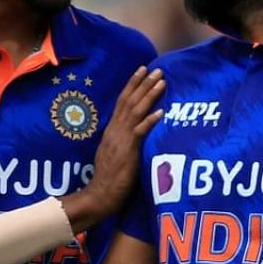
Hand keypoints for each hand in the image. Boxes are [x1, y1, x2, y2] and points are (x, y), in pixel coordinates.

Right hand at [64, 66, 163, 230]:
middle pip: (130, 101)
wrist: (100, 194)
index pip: (122, 101)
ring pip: (136, 111)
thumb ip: (123, 140)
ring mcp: (121, 139)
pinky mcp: (127, 151)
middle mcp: (115, 130)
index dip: (133, 85)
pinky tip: (161, 112)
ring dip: (149, 95)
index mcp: (112, 130)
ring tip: (161, 82)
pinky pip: (140, 132)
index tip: (142, 70)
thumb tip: (134, 131)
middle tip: (156, 69)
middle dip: (143, 83)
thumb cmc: (109, 178)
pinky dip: (150, 121)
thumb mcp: (114, 152)